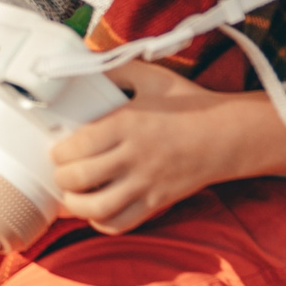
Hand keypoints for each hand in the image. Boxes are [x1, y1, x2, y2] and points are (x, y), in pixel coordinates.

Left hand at [50, 63, 285, 234]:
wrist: (227, 135)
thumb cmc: (188, 104)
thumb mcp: (152, 77)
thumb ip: (116, 69)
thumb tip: (84, 61)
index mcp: (127, 124)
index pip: (78, 146)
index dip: (59, 152)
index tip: (58, 150)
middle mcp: (133, 157)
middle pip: (79, 179)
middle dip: (61, 178)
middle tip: (61, 172)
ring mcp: (146, 184)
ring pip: (97, 209)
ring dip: (76, 206)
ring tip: (73, 196)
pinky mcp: (157, 203)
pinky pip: (122, 223)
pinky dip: (103, 222)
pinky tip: (98, 211)